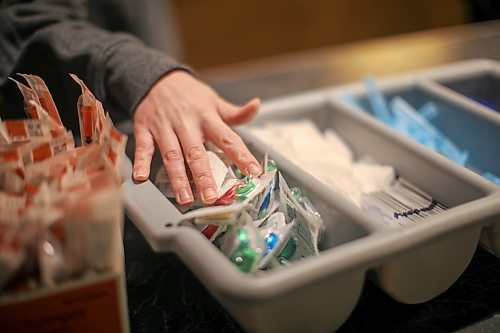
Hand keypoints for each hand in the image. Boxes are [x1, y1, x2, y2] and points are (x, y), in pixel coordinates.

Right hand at [132, 71, 261, 204]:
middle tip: (211, 197)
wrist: (156, 77)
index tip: (253, 172)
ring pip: (172, 155)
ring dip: (178, 178)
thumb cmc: (189, 95)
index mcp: (207, 117)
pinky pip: (143, 147)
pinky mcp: (145, 128)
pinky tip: (142, 177)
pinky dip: (141, 161)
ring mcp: (164, 126)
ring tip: (185, 198)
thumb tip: (256, 105)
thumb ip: (235, 112)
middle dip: (204, 176)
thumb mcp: (214, 100)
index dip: (242, 155)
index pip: (228, 138)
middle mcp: (186, 123)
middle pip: (196, 152)